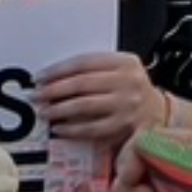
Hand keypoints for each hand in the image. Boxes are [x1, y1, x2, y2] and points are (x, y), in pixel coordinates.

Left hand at [36, 52, 157, 145]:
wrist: (156, 112)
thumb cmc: (127, 90)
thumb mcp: (117, 71)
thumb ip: (90, 71)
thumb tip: (50, 79)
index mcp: (125, 62)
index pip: (84, 62)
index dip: (57, 70)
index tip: (38, 77)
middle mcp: (128, 81)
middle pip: (82, 83)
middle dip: (53, 90)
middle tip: (35, 96)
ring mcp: (126, 104)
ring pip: (84, 105)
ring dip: (58, 110)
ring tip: (43, 112)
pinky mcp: (123, 126)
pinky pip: (90, 128)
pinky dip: (71, 129)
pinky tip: (58, 129)